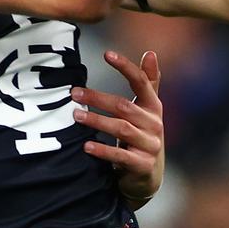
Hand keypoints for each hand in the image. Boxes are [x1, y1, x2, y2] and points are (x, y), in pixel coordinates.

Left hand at [72, 50, 163, 204]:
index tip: (106, 54)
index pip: (142, 82)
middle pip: (123, 106)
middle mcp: (155, 124)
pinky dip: (103, 150)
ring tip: (76, 115)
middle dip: (97, 98)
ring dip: (97, 120)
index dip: (126, 67)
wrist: (148, 175)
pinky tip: (86, 145)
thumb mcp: (147, 109)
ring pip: (121, 128)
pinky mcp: (142, 165)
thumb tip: (151, 52)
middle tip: (74, 93)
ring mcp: (150, 145)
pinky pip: (121, 155)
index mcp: (154, 107)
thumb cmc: (142, 134)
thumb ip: (148, 82)